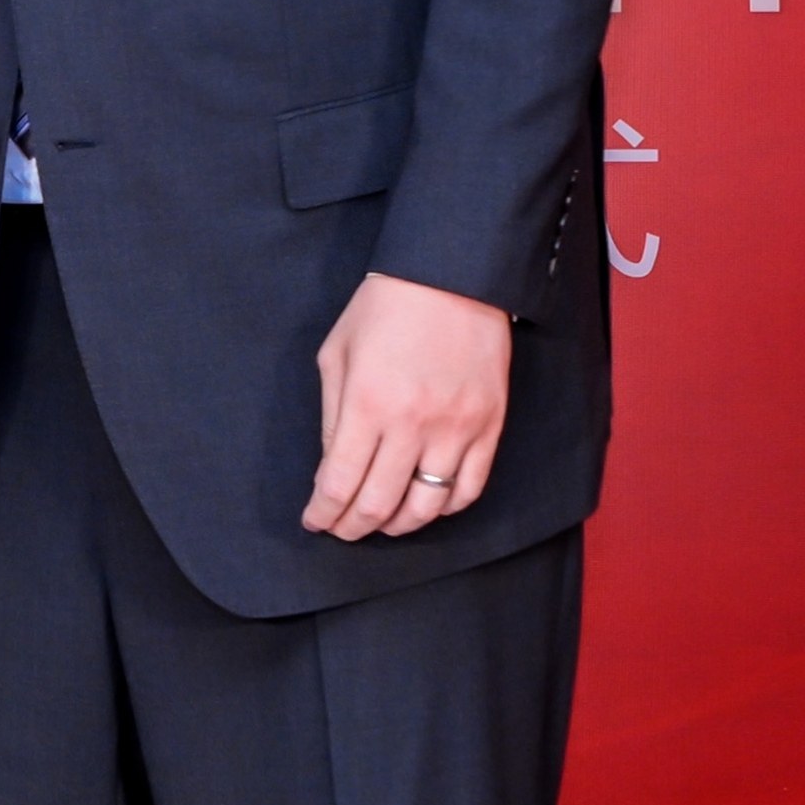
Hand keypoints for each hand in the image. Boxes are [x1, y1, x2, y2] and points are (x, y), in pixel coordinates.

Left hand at [307, 269, 512, 539]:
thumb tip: (330, 469)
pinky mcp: (489, 425)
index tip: (314, 521)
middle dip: (353, 527)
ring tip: (381, 522)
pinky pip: (469, 488)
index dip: (323, 513)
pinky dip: (445, 509)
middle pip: (379, 504)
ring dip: (398, 526)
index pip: (339, 483)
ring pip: (427, 506)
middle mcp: (413, 423)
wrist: (452, 275)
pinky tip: (427, 506)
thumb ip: (333, 416)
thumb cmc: (384, 309)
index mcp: (367, 403)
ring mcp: (456, 427)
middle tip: (342, 529)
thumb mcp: (337, 355)